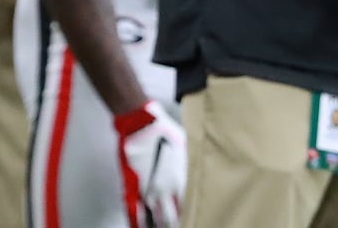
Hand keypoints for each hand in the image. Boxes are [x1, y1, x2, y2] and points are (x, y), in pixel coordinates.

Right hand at [115, 100, 186, 227]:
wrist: (139, 121)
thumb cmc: (164, 130)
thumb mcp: (188, 148)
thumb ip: (194, 166)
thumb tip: (206, 172)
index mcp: (180, 182)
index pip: (190, 211)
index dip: (193, 220)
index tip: (197, 223)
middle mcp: (164, 189)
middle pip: (172, 220)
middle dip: (175, 225)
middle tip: (180, 226)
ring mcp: (146, 188)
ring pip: (154, 218)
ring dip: (158, 226)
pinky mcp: (132, 183)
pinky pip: (133, 208)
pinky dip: (136, 221)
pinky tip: (138, 226)